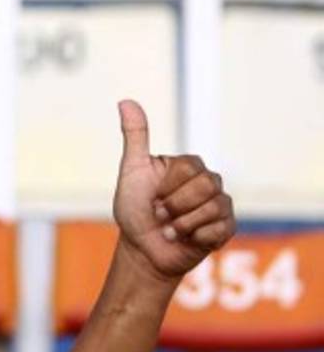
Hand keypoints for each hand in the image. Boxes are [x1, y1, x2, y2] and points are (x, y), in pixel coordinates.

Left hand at [112, 99, 235, 280]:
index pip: (188, 169)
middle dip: (173, 207)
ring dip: (181, 225)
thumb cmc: (135, 211)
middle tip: (160, 215)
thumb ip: (136, 137)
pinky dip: (195, 238)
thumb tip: (125, 101)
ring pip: (212, 208)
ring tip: (170, 229)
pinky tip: (186, 239)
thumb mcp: (132, 171)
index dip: (165, 188)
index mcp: (189, 166)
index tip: (152, 198)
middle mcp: (209, 182)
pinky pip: (219, 229)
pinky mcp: (226, 228)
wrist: (141, 251)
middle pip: (204, 187)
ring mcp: (220, 204)